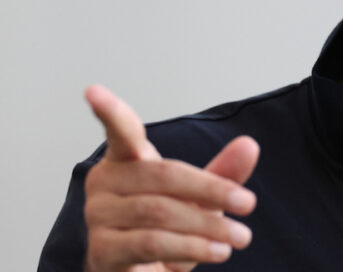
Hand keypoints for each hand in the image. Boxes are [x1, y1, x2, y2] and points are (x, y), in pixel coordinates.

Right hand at [82, 85, 258, 271]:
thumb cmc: (167, 231)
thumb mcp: (200, 201)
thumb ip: (222, 174)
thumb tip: (250, 145)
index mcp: (126, 161)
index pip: (120, 132)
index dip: (110, 111)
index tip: (93, 91)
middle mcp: (104, 183)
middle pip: (162, 175)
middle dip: (211, 190)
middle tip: (248, 203)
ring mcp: (98, 217)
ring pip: (160, 212)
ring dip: (208, 226)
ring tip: (239, 236)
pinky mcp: (102, 251)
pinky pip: (152, 243)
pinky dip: (192, 247)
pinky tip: (218, 251)